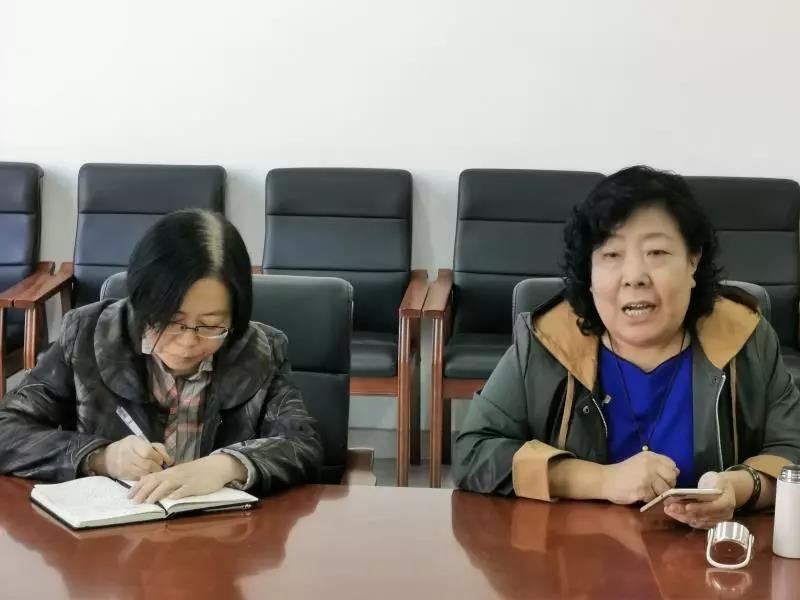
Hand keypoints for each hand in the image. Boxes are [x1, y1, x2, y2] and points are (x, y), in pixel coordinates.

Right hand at [92, 435, 172, 479]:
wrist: (108, 457)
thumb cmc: (131, 448)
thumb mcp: (143, 442)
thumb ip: (158, 448)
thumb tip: (170, 461)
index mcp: (133, 442)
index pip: (148, 451)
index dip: (158, 457)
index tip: (162, 460)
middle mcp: (127, 454)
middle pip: (147, 465)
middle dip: (157, 468)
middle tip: (161, 469)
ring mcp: (124, 466)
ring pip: (143, 474)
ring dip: (153, 475)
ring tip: (156, 473)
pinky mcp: (123, 476)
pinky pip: (138, 479)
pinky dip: (146, 479)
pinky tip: (148, 477)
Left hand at [128, 454, 246, 503]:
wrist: (216, 466)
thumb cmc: (197, 471)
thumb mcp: (179, 472)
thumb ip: (165, 478)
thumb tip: (147, 482)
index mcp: (170, 472)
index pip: (150, 477)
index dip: (138, 486)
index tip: (128, 495)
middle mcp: (175, 474)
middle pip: (156, 481)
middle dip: (144, 491)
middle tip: (134, 501)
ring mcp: (185, 480)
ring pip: (168, 484)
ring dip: (157, 493)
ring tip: (148, 502)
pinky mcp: (195, 486)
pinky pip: (184, 490)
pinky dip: (177, 494)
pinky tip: (170, 499)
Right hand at [601, 451, 678, 503]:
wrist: (605, 480)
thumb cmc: (624, 472)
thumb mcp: (641, 463)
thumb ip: (657, 466)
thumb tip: (676, 472)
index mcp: (650, 456)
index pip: (672, 465)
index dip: (669, 474)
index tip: (662, 478)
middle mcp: (650, 464)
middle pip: (671, 477)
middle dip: (667, 485)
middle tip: (656, 488)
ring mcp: (646, 477)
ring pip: (665, 490)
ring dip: (658, 494)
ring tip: (647, 492)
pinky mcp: (642, 490)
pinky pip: (654, 498)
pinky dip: (649, 499)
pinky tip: (640, 495)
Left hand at [664, 471, 733, 528]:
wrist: (728, 491)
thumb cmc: (720, 483)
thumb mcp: (718, 479)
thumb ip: (710, 485)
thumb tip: (694, 490)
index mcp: (727, 502)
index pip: (714, 507)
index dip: (700, 508)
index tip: (687, 506)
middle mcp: (724, 515)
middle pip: (703, 516)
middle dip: (685, 512)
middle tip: (670, 507)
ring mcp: (718, 521)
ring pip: (698, 522)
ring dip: (682, 516)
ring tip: (669, 510)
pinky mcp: (711, 524)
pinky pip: (697, 524)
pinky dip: (685, 519)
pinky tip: (674, 514)